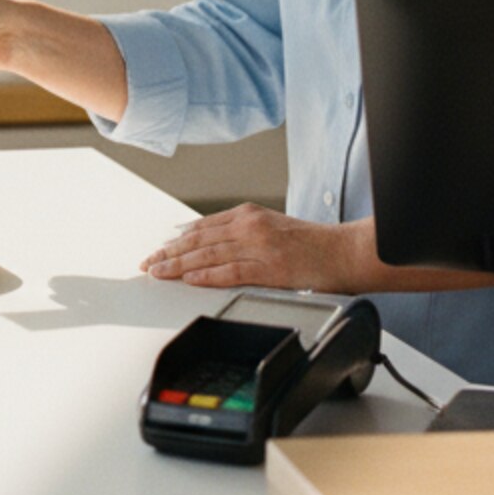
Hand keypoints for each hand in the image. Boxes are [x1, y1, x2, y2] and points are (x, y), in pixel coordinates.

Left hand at [140, 207, 370, 293]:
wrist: (344, 251)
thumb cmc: (313, 244)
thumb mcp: (272, 227)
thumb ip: (243, 233)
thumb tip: (214, 245)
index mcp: (248, 214)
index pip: (202, 227)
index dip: (176, 240)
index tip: (159, 250)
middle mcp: (249, 225)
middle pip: (199, 240)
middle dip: (169, 252)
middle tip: (148, 263)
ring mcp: (258, 246)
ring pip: (208, 255)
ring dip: (179, 264)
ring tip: (159, 272)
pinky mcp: (269, 267)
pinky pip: (230, 271)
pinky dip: (207, 275)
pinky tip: (190, 280)